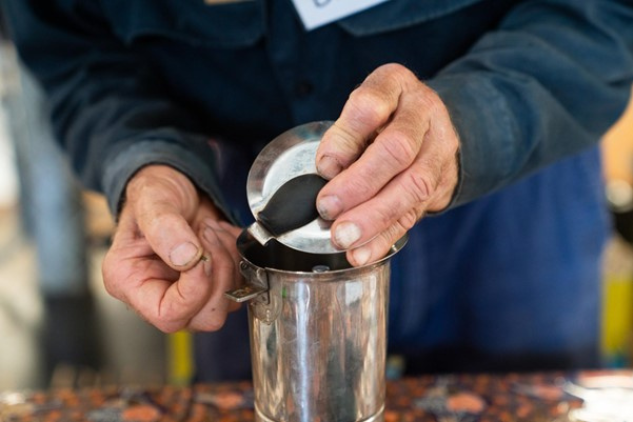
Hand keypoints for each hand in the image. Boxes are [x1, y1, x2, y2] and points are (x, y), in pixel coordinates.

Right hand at [102, 165, 241, 332]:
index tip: (201, 256)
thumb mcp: (151, 200)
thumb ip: (164, 227)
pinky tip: (222, 237)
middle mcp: (160, 295)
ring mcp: (189, 294)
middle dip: (218, 274)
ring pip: (228, 303)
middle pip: (204, 317)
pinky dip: (240, 260)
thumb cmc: (154, 192)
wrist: (175, 186)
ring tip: (212, 231)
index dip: (195, 290)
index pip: (168, 315)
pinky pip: (242, 287)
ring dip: (230, 262)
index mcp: (131, 283)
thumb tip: (187, 257)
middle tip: (207, 234)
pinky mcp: (213, 285)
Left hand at [316, 63, 459, 265]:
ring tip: (342, 237)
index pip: (370, 105)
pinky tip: (362, 253)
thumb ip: (345, 136)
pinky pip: (414, 214)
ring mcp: (439, 149)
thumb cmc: (383, 116)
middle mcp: (423, 113)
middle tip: (327, 208)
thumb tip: (328, 171)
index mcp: (395, 84)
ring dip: (373, 217)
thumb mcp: (361, 109)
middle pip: (397, 149)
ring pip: (413, 185)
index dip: (344, 139)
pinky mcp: (441, 184)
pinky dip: (385, 237)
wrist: (430, 126)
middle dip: (359, 184)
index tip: (323, 167)